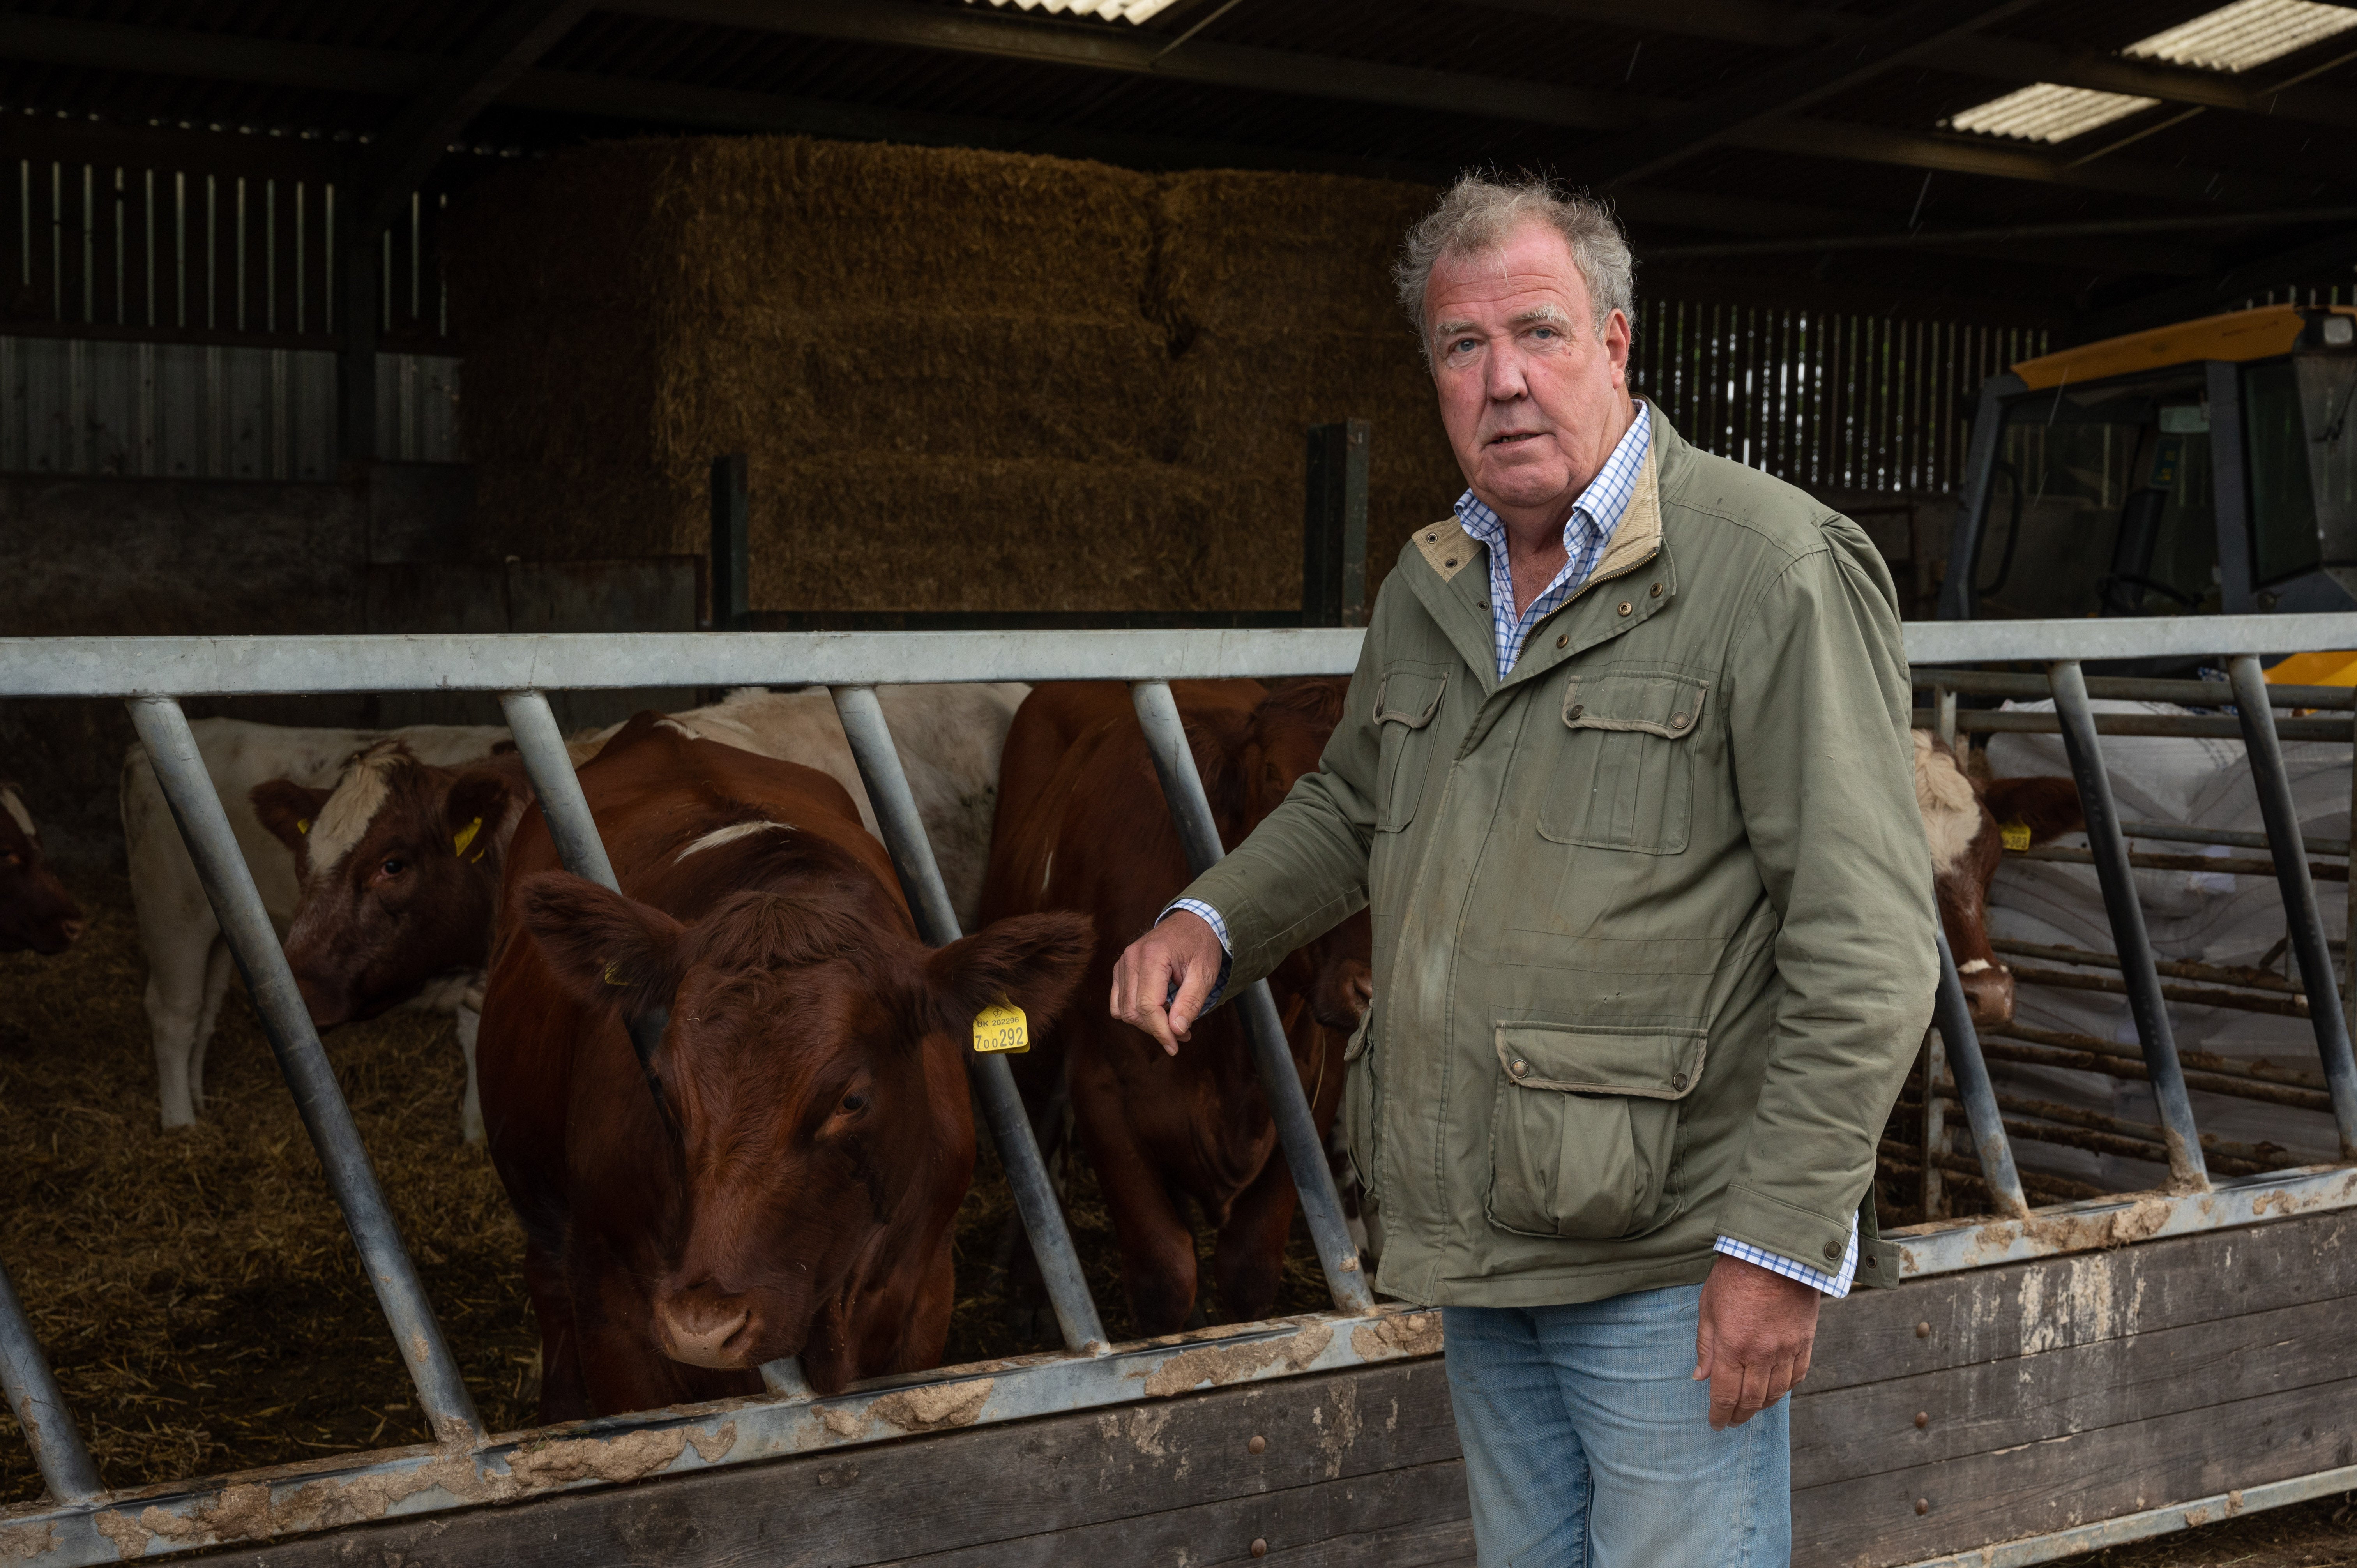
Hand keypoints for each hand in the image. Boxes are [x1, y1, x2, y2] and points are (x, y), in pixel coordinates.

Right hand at [1109, 910, 1223, 1055]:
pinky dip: (1134, 1012)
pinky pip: (1118, 1002)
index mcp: (1153, 956)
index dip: (1161, 1031)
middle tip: (1182, 1034)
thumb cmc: (1200, 945)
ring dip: (1146, 1023)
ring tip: (1173, 1021)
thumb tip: (1176, 1031)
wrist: (1192, 922)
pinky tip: (1157, 1010)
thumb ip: (1190, 1003)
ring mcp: (1123, 962)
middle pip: (1133, 1011)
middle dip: (1157, 1029)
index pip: (1147, 1005)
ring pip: (1124, 1009)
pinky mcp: (1120, 968)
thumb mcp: (1204, 974)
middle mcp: (1131, 958)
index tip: (1176, 1046)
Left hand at [1693, 1253, 1820, 1430]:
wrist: (1775, 1252)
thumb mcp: (1708, 1307)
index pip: (1725, 1394)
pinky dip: (1787, 1387)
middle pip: (1752, 1399)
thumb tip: (1700, 1376)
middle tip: (1732, 1421)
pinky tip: (1777, 1390)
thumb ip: (1706, 1345)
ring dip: (1763, 1406)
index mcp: (1732, 1346)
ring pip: (1777, 1392)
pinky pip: (1798, 1375)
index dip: (1719, 1414)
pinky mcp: (1805, 1341)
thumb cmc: (1735, 1275)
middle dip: (1740, 1415)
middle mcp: (1760, 1354)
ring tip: (1752, 1409)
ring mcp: (1786, 1349)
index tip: (1715, 1424)